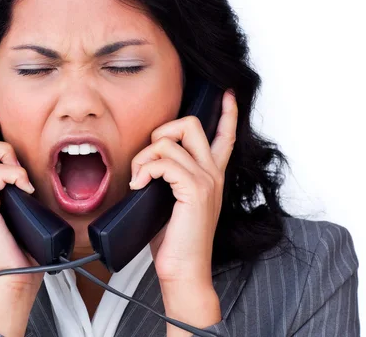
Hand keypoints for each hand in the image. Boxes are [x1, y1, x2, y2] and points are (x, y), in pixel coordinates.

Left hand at [129, 89, 237, 285]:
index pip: (226, 135)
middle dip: (162, 130)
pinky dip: (145, 169)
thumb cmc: (176, 239)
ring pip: (168, 142)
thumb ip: (171, 177)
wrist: (184, 270)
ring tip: (138, 180)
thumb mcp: (174, 201)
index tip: (226, 94)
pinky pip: (163, 162)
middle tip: (148, 157)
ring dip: (143, 157)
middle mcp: (213, 173)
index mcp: (211, 175)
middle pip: (191, 124)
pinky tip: (139, 186)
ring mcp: (206, 180)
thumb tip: (149, 161)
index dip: (227, 112)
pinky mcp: (194, 189)